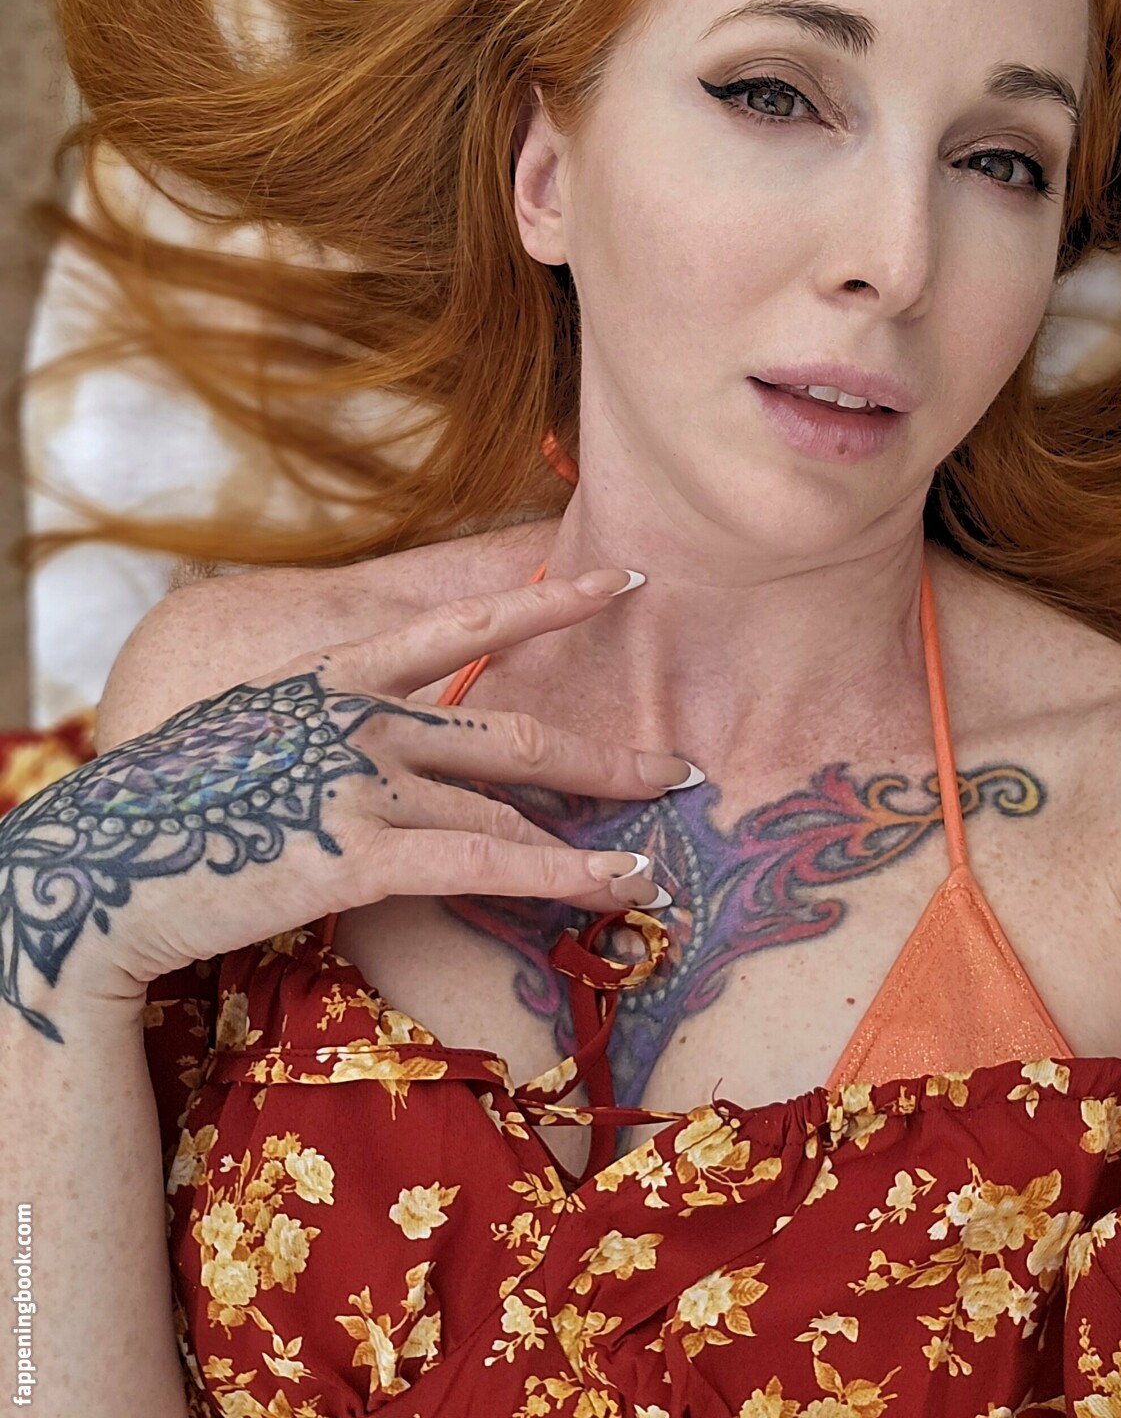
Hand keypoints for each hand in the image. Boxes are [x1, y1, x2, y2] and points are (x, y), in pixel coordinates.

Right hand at [0, 569, 696, 1040]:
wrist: (97, 865)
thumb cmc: (176, 803)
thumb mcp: (256, 730)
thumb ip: (328, 719)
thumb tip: (386, 731)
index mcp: (338, 671)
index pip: (467, 622)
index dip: (551, 598)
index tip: (621, 579)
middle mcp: (362, 714)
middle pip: (516, 726)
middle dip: (607, 751)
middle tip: (679, 764)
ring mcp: (363, 781)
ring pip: (510, 806)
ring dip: (594, 836)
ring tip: (655, 858)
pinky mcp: (359, 853)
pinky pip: (486, 865)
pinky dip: (562, 876)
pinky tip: (618, 884)